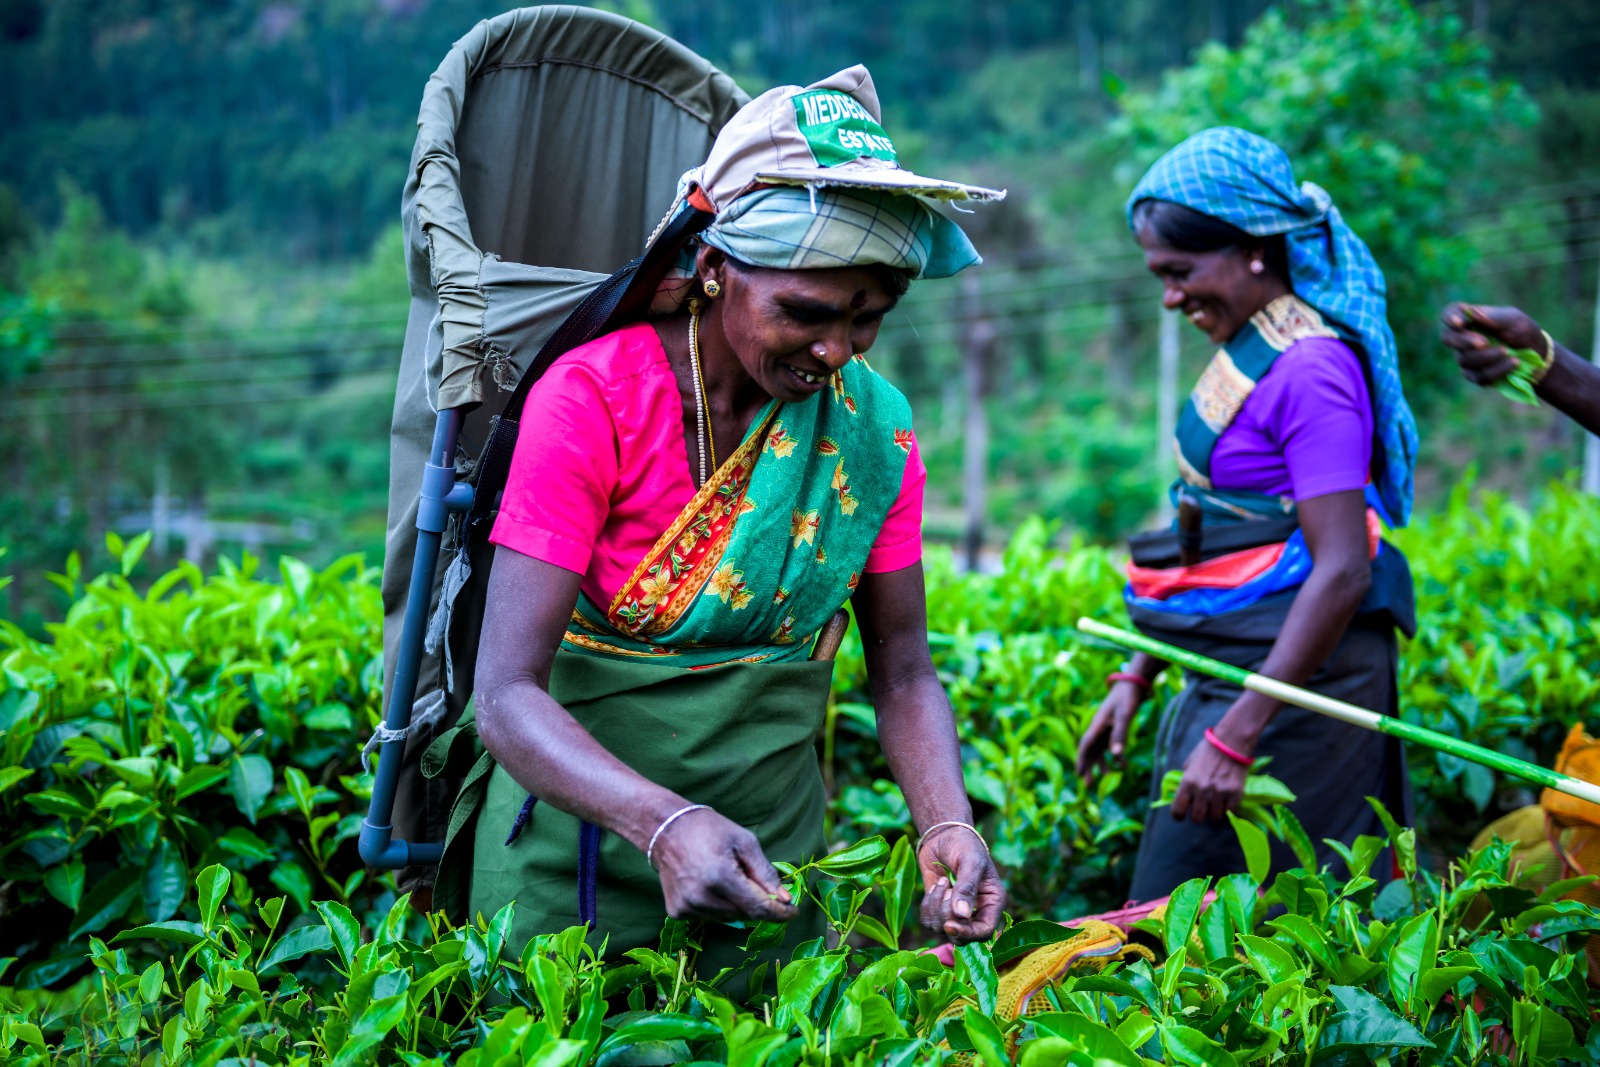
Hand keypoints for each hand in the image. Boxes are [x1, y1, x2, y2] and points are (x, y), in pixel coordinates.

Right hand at [651, 807, 798, 922]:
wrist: (665, 829)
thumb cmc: (709, 829)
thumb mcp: (744, 842)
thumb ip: (765, 873)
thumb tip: (784, 899)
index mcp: (721, 877)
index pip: (758, 908)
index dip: (780, 913)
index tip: (794, 912)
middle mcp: (702, 897)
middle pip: (745, 914)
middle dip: (757, 902)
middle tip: (755, 881)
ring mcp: (687, 907)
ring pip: (729, 918)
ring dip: (737, 904)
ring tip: (728, 876)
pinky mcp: (677, 912)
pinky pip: (709, 916)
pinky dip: (718, 905)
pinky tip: (710, 884)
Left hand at [918, 826, 1004, 942]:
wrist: (944, 835)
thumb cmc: (964, 845)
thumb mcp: (970, 862)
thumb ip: (967, 888)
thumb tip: (962, 915)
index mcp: (992, 902)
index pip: (984, 932)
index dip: (968, 933)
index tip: (950, 925)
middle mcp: (976, 912)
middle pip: (962, 936)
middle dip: (948, 917)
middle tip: (946, 890)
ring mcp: (956, 913)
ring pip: (941, 928)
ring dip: (936, 906)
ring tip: (943, 881)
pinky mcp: (939, 909)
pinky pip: (928, 921)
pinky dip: (927, 905)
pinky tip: (934, 886)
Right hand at [1076, 683, 1143, 777]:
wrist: (1133, 684)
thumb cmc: (1126, 698)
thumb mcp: (1124, 716)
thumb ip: (1120, 735)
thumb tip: (1115, 755)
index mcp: (1097, 725)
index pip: (1085, 746)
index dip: (1081, 760)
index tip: (1079, 774)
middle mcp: (1098, 728)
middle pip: (1090, 751)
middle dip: (1089, 767)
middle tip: (1088, 785)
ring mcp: (1105, 729)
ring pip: (1100, 750)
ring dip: (1102, 764)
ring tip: (1108, 779)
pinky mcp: (1113, 729)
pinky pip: (1111, 746)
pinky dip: (1115, 756)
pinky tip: (1123, 765)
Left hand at [1170, 732, 1249, 822]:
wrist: (1231, 742)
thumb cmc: (1208, 750)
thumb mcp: (1189, 763)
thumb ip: (1185, 780)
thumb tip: (1182, 795)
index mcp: (1187, 782)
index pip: (1178, 810)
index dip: (1178, 815)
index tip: (1181, 815)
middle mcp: (1202, 790)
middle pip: (1197, 818)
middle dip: (1198, 814)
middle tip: (1201, 807)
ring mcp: (1219, 793)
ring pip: (1214, 816)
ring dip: (1214, 811)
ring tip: (1215, 801)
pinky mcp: (1235, 794)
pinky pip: (1230, 811)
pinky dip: (1227, 807)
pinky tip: (1226, 797)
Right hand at [1439, 303, 1546, 386]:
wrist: (1537, 353)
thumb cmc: (1523, 331)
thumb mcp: (1513, 319)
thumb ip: (1493, 316)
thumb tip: (1470, 312)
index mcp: (1470, 319)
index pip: (1448, 314)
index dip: (1449, 318)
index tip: (1459, 323)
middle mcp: (1462, 338)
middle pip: (1448, 338)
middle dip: (1464, 341)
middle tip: (1484, 342)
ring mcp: (1466, 358)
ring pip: (1465, 359)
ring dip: (1489, 357)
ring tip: (1509, 352)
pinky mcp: (1474, 375)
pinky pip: (1478, 376)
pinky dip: (1497, 370)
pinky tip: (1513, 364)